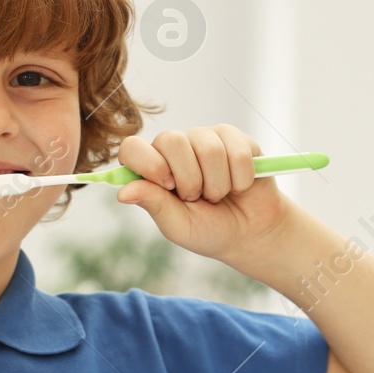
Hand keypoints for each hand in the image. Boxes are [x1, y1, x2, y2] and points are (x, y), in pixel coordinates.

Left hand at [114, 124, 291, 263]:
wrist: (251, 233)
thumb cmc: (210, 230)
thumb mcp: (178, 226)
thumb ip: (154, 204)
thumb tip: (122, 192)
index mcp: (154, 167)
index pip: (132, 147)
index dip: (148, 163)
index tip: (168, 186)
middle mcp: (177, 148)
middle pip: (171, 140)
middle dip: (190, 179)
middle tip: (198, 198)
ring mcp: (206, 139)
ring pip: (208, 148)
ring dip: (218, 184)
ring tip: (220, 195)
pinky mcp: (236, 139)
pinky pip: (237, 152)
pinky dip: (241, 179)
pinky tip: (240, 186)